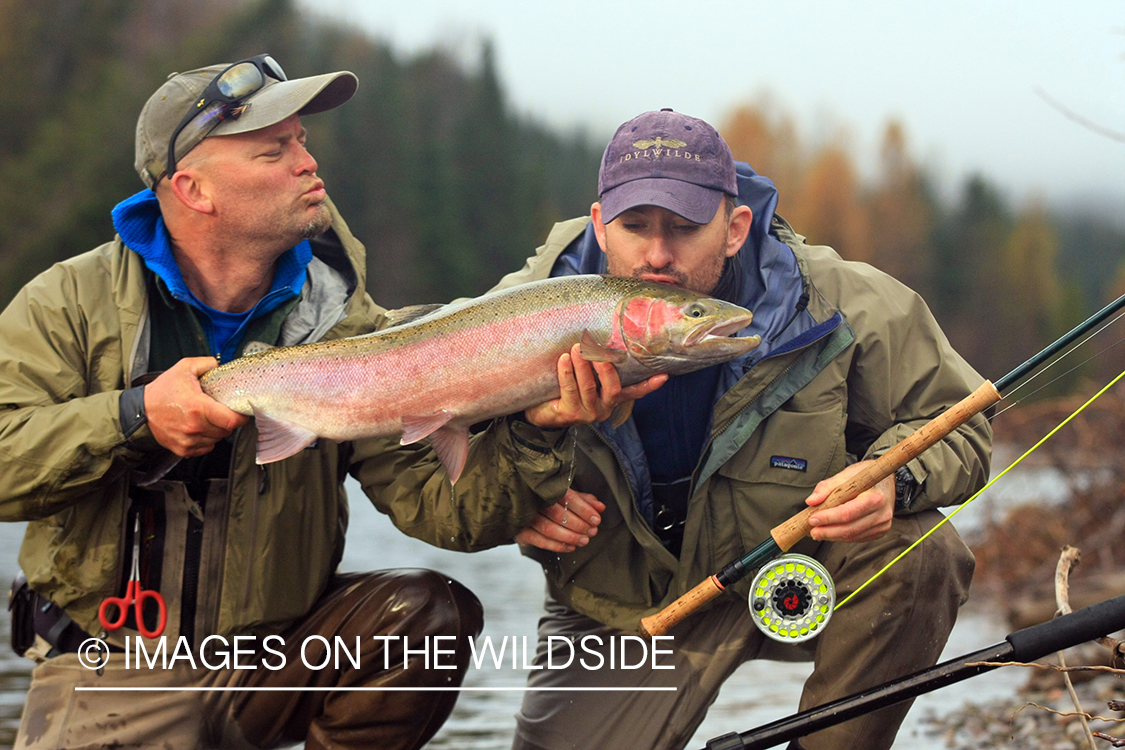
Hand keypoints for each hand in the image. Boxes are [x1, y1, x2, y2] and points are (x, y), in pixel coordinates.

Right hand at [143, 357, 249, 456]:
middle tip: (219, 411)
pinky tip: (198, 428)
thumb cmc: (161, 391)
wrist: (140, 410)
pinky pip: (205, 448)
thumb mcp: (184, 368)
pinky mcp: (183, 449)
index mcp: (198, 407)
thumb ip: (206, 363)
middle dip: (227, 421)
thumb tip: (221, 365)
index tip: (241, 411)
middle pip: (226, 430)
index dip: (241, 416)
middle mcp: (194, 427)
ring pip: (217, 439)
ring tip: (205, 419)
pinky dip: (206, 439)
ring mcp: (188, 440)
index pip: (232, 421)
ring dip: (216, 430)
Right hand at [514, 489, 604, 552]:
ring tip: (584, 540)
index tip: (596, 519)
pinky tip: (570, 547)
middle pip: (559, 515)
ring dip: (570, 537)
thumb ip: (583, 500)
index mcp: (547, 487)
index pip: (568, 498)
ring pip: (549, 529)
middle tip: (592, 531)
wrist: (518, 503)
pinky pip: (539, 541)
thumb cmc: (546, 499)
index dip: (584, 510)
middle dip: (579, 525)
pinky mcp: (520, 530)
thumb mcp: (565, 495)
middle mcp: (534, 500)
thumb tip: (601, 507)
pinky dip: (557, 546)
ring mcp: (525, 516)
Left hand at [523, 343, 666, 428]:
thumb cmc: (564, 387)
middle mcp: (603, 407)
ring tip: (576, 348)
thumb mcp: (584, 376)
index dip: (648, 385)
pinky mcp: (569, 414)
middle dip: (605, 367)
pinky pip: (569, 390)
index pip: (634, 392)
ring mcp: (587, 413)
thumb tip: (599, 335)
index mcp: (611, 398)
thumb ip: (595, 364)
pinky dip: (567, 373)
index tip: (663, 375)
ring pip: (589, 387)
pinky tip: (563, 359)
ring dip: (582, 365)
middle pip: (612, 388)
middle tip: (595, 349)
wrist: (538, 408)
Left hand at [804, 460, 894, 542]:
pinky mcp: (879, 532)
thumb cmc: (867, 476)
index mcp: (875, 497)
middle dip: (827, 531)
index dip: (828, 518)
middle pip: (849, 528)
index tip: (812, 519)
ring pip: (852, 536)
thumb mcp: (846, 474)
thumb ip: (827, 487)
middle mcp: (882, 514)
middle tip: (812, 530)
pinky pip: (857, 538)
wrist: (886, 481)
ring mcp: (882, 525)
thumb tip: (811, 501)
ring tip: (817, 532)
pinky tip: (831, 532)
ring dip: (832, 536)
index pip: (848, 513)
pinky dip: (842, 536)